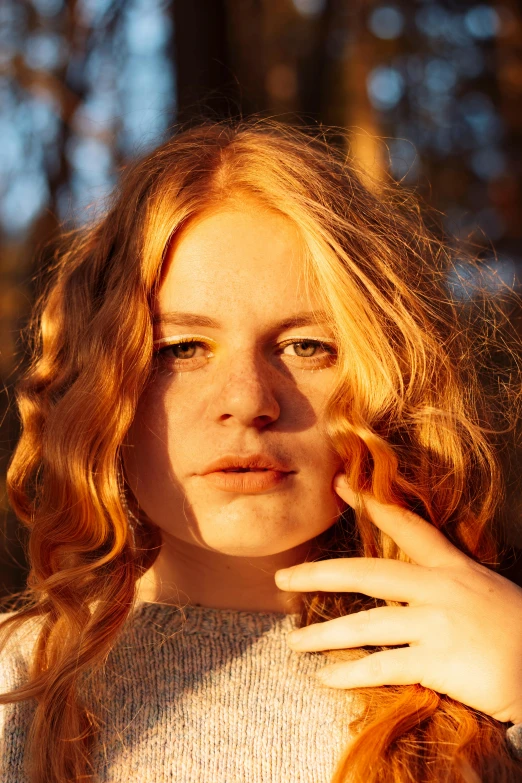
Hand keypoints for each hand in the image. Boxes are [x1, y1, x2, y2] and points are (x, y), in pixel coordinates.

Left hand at [274, 473, 521, 724]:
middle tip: (283, 578)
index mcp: (452, 567)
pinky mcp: (438, 660)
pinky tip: (327, 678)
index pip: (406, 526)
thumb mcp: (483, 592)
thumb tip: (405, 586)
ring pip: (365, 624)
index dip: (371, 504)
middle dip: (319, 574)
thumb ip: (445, 584)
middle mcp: (440, 588)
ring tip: (293, 642)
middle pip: (367, 573)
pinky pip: (382, 665)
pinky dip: (351, 674)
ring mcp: (437, 623)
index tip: (340, 484)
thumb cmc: (516, 633)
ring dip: (324, 636)